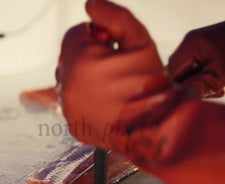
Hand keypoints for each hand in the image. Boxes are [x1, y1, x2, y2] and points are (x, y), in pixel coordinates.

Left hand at [57, 0, 169, 148]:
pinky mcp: (74, 125)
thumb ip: (115, 16)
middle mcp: (67, 86)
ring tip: (114, 87)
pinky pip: (74, 104)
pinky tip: (109, 103)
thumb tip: (91, 6)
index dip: (95, 35)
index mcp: (80, 61)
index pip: (74, 34)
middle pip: (70, 57)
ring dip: (86, 78)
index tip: (112, 45)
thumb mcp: (140, 40)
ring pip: (70, 81)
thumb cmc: (151, 88)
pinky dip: (87, 101)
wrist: (156, 130)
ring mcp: (69, 108)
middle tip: (116, 66)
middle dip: (89, 56)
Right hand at [167, 1, 224, 97]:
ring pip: (191, 77)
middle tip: (211, 91)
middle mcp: (191, 46)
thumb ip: (197, 88)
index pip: (171, 73)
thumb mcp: (218, 76)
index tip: (190, 99)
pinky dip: (210, 83)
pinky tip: (224, 84)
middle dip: (193, 88)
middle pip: (179, 75)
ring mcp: (200, 51)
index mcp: (189, 46)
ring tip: (222, 87)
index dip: (177, 89)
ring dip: (204, 87)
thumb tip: (180, 100)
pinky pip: (201, 74)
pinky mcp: (209, 56)